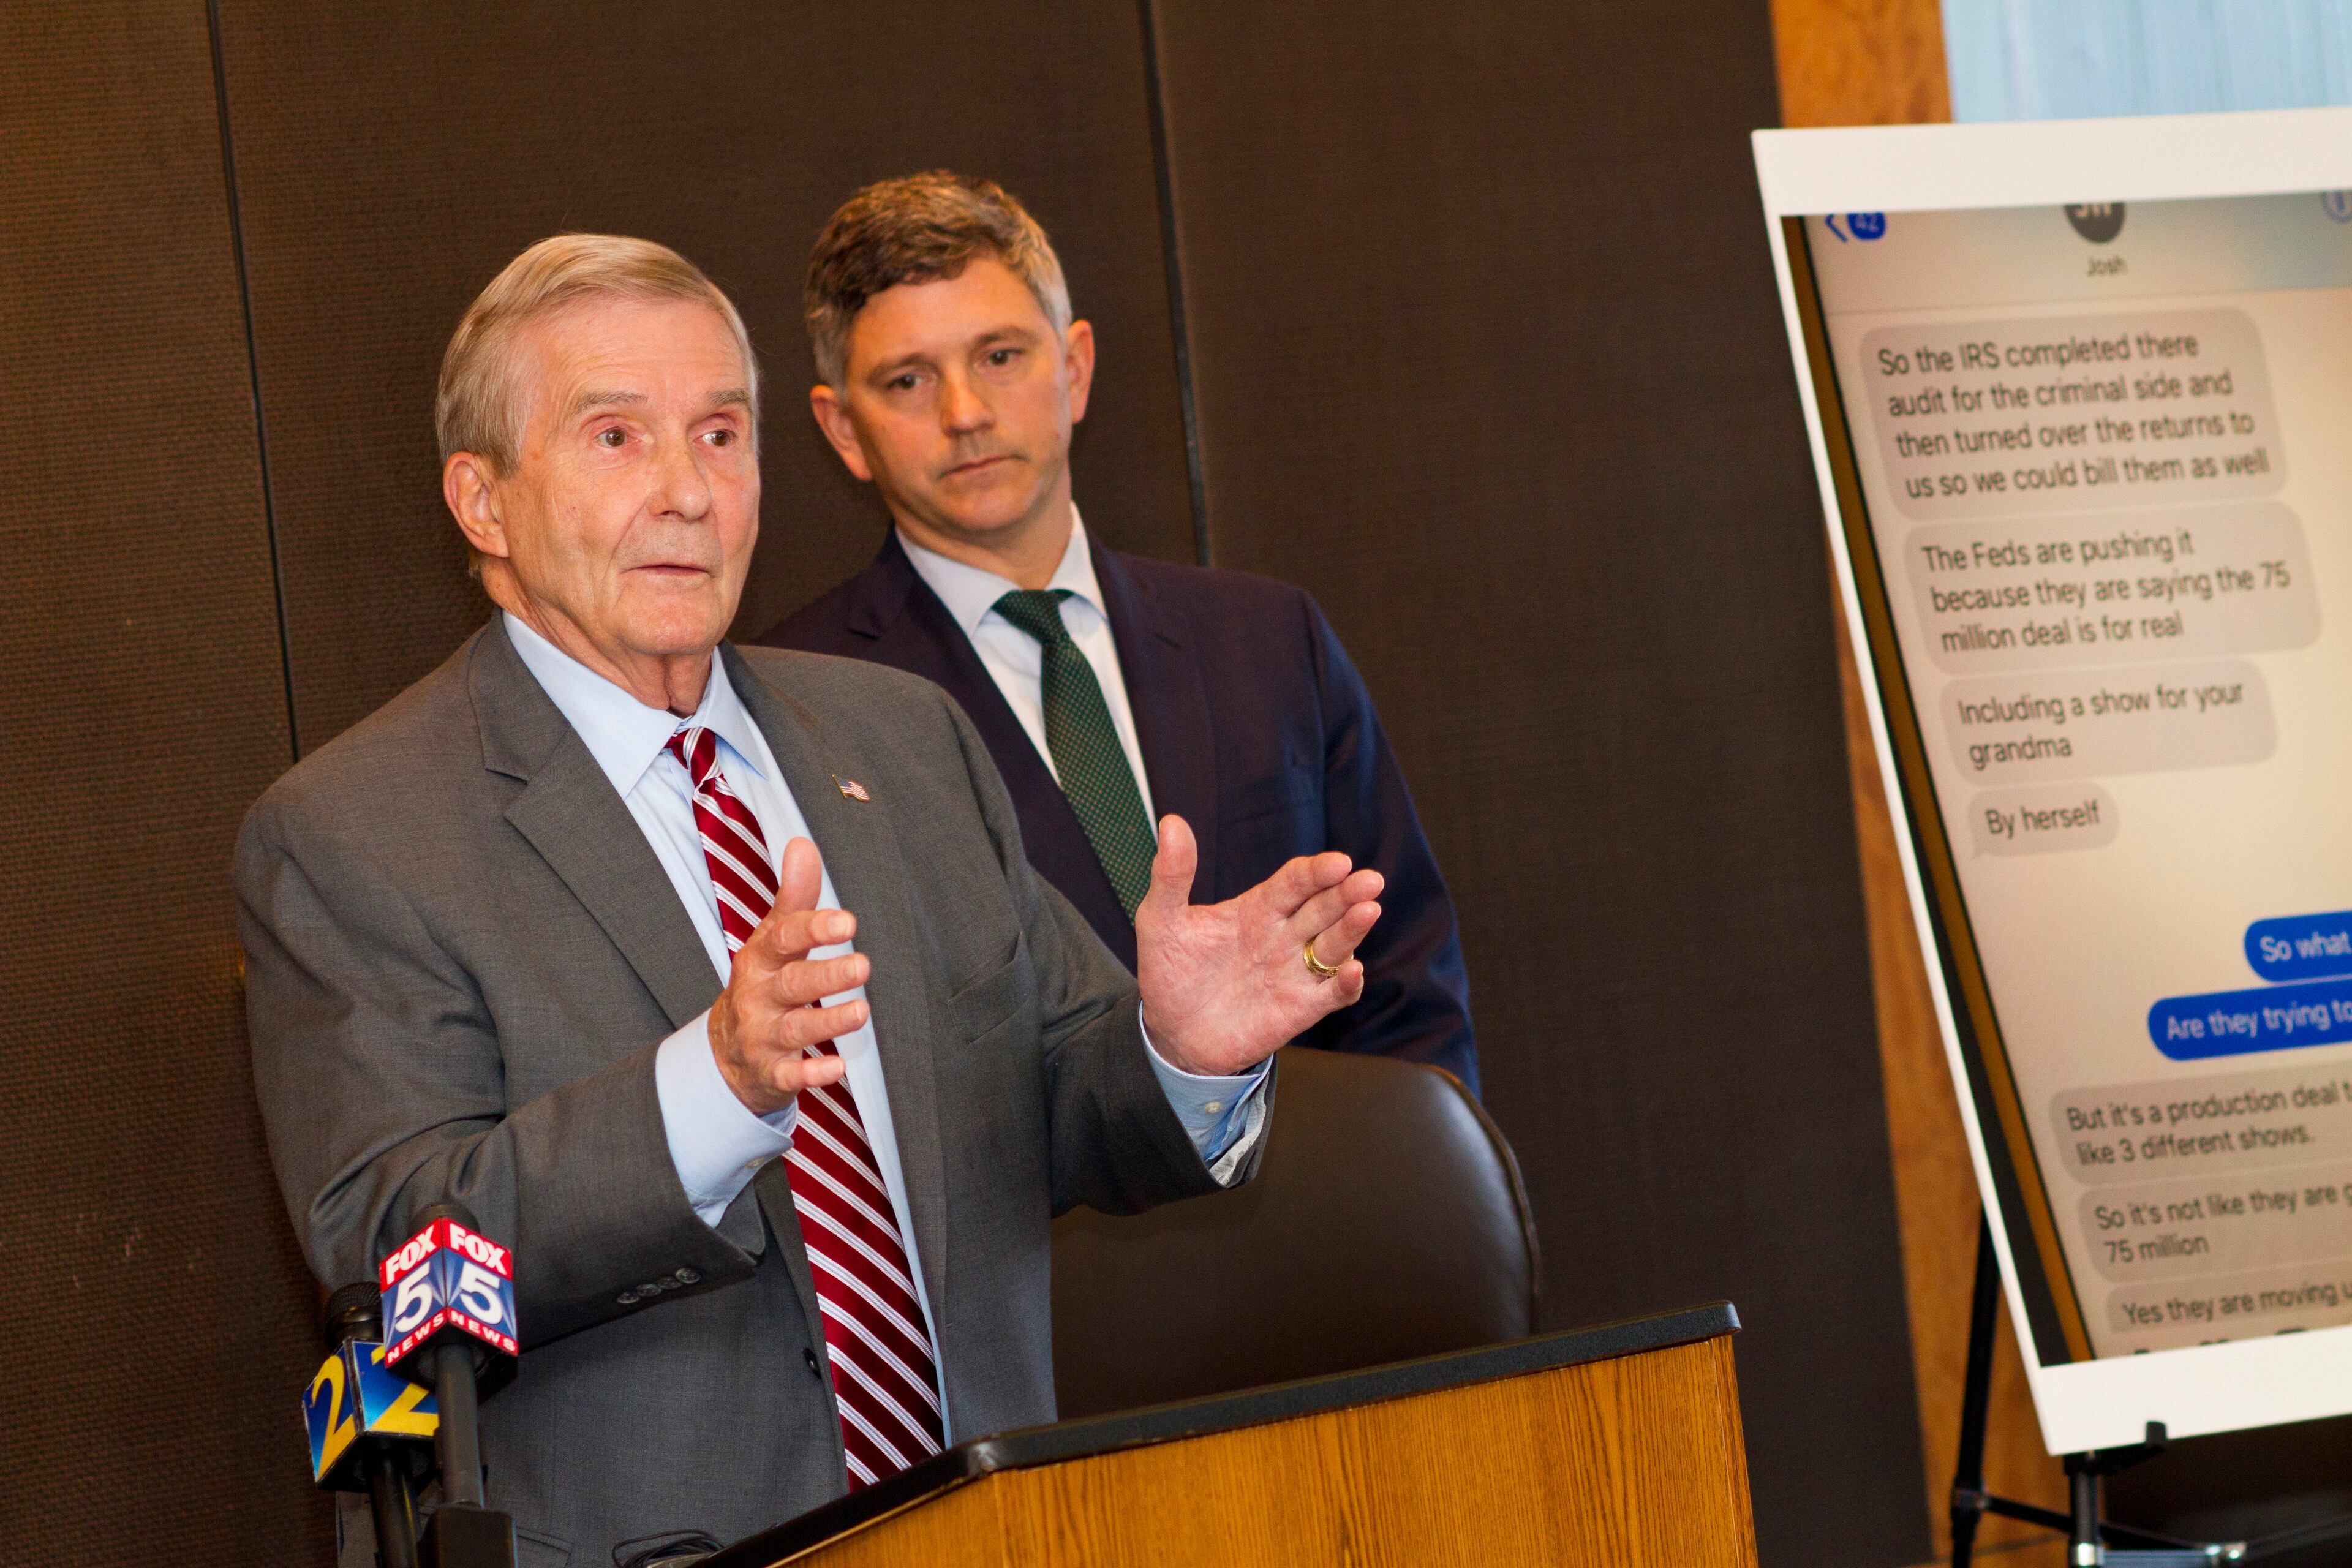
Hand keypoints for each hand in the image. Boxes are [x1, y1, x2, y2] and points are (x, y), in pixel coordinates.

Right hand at [708, 837, 870, 1115]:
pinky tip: (838, 1069)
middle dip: (827, 975)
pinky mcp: (772, 1072)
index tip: (847, 922)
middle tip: (864, 966)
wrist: (728, 1049)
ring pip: (796, 1029)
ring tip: (862, 1012)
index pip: (785, 938)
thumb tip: (803, 844)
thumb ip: (794, 896)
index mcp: (761, 957)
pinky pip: (790, 1077)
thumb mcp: (773, 938)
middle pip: (794, 983)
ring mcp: (763, 1036)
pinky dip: (812, 1075)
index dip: (814, 928)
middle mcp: (759, 996)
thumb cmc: (763, 981)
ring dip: (829, 1022)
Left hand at [1135, 816, 1383, 1075]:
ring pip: (1335, 945)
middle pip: (1324, 908)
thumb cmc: (1170, 972)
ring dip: (1353, 929)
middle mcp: (1284, 936)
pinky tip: (1352, 971)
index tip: (1338, 863)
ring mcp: (1295, 972)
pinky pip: (1332, 993)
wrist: (1171, 1034)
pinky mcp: (1301, 1009)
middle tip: (1368, 881)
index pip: (1296, 882)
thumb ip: (1171, 875)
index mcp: (1258, 908)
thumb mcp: (1161, 920)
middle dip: (1347, 893)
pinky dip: (1347, 984)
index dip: (1317, 871)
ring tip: (1368, 911)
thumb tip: (1172, 821)